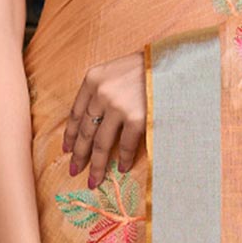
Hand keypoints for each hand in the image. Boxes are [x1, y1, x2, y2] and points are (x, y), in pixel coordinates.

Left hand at [64, 52, 144, 186]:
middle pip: (85, 130)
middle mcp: (101, 93)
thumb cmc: (149, 67)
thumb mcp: (117, 71)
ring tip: (94, 179)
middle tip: (74, 170)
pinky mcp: (136, 118)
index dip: (70, 134)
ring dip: (96, 164)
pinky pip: (126, 145)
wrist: (175, 63)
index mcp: (93, 79)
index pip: (75, 112)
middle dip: (79, 154)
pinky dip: (124, 159)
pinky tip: (121, 169)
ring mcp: (118, 107)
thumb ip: (104, 90)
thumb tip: (95, 122)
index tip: (67, 149)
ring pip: (101, 143)